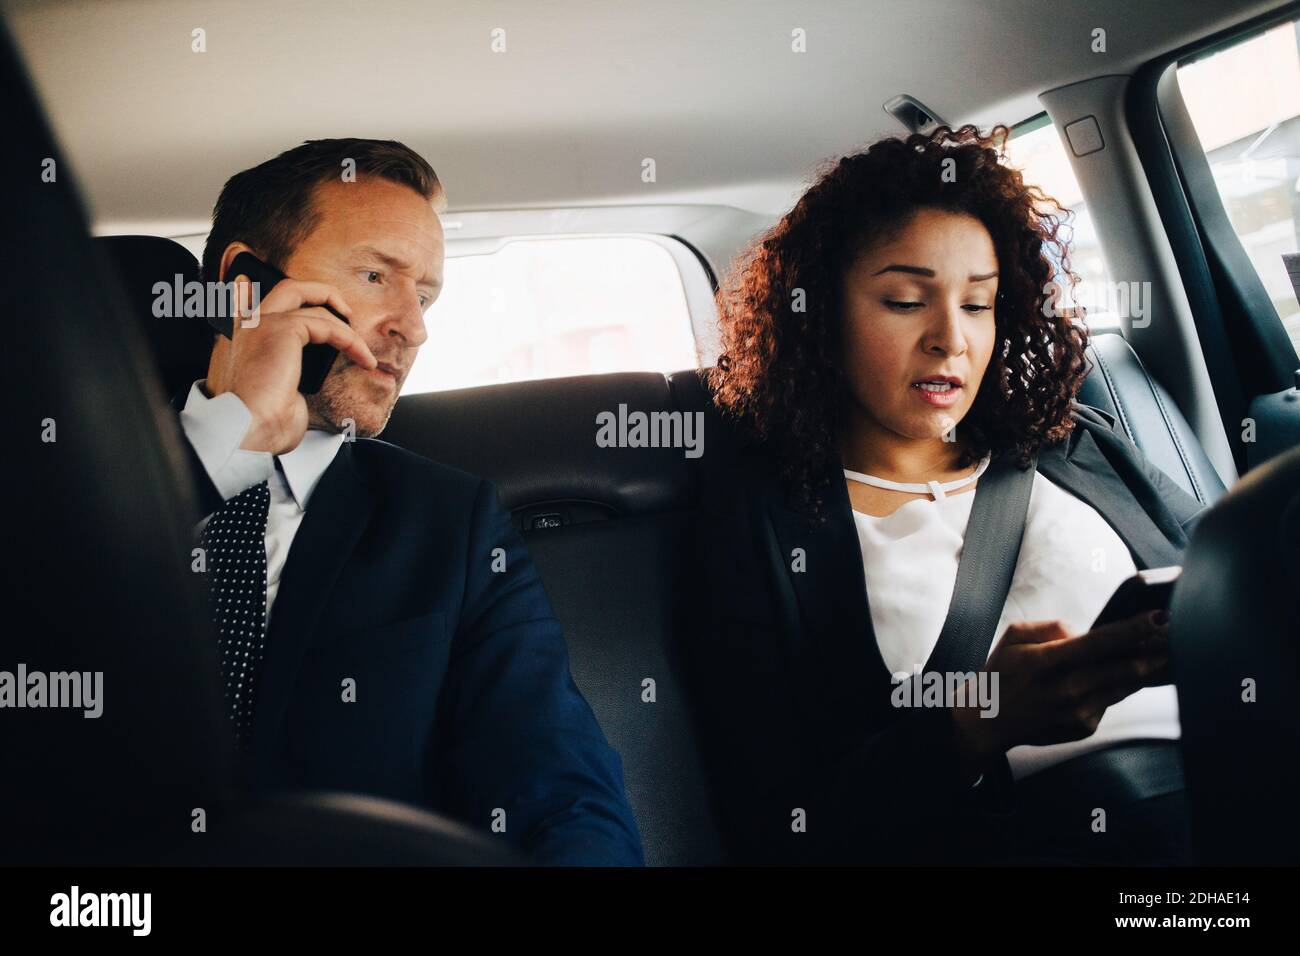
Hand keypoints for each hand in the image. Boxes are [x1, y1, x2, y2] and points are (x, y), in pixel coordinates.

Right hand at [207, 276, 372, 453]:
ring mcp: (263, 323)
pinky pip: (327, 324)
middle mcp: (250, 325)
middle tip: (346, 312)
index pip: (255, 300)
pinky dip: (350, 340)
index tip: (313, 308)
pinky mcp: (282, 328)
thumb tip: (306, 382)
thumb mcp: (280, 393)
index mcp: (245, 338)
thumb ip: (291, 375)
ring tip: (362, 349)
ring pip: (311, 301)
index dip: (283, 298)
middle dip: (322, 292)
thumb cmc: (263, 420)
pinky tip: (363, 359)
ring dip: (345, 325)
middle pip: (289, 288)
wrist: (250, 427)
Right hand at [950, 611, 1168, 778]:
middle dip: (1157, 651)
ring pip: (1126, 685)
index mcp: (1046, 662)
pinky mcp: (1085, 727)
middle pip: (1125, 668)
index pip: (1099, 642)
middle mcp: (1066, 690)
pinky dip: (1120, 686)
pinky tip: (1121, 675)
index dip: (1134, 629)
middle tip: (1180, 635)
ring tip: (1170, 652)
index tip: (1160, 617)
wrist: (988, 721)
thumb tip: (1086, 631)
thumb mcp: (1013, 637)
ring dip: (1150, 668)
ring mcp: (1078, 712)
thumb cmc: (1002, 673)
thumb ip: (1051, 627)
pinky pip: (1112, 700)